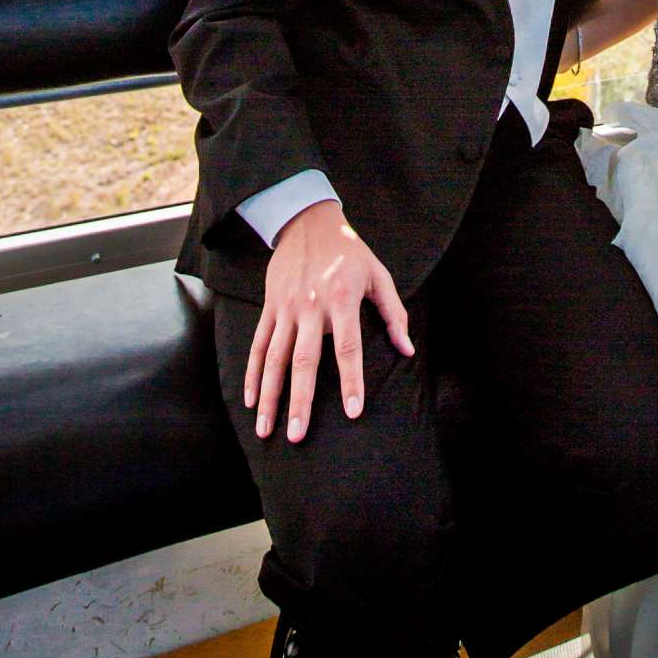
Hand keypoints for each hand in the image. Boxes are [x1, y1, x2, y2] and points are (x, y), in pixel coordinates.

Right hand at [244, 199, 413, 444]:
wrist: (307, 221)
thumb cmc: (349, 251)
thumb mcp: (378, 274)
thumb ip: (393, 313)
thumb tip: (407, 349)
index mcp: (342, 299)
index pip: (347, 348)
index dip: (351, 381)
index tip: (353, 412)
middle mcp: (311, 307)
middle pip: (304, 361)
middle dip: (300, 401)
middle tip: (297, 436)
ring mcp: (286, 308)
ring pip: (275, 358)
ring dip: (270, 396)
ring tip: (267, 429)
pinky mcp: (270, 306)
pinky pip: (259, 344)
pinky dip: (253, 374)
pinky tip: (251, 400)